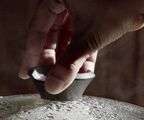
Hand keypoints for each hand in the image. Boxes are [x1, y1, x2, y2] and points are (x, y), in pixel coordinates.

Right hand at [18, 0, 143, 93]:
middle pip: (51, 34)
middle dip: (52, 60)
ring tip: (66, 79)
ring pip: (67, 37)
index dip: (31, 55)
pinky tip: (82, 72)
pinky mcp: (95, 13)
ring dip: (68, 59)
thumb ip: (68, 65)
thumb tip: (53, 88)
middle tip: (49, 79)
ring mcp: (80, 5)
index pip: (36, 29)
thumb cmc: (116, 6)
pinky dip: (82, 52)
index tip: (26, 74)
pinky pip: (82, 35)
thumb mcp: (87, 38)